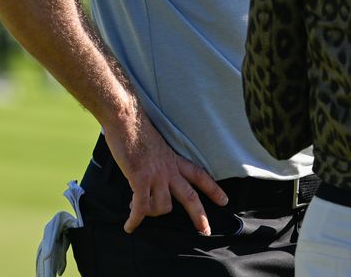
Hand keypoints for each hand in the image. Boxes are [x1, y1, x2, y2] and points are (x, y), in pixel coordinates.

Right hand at [104, 111, 228, 234]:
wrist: (126, 119)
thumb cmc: (137, 130)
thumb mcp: (157, 146)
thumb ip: (159, 163)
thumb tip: (151, 179)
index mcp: (174, 160)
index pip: (199, 175)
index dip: (213, 189)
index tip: (224, 201)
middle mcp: (169, 169)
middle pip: (190, 197)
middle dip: (199, 216)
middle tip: (205, 231)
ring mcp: (156, 175)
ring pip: (162, 206)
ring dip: (151, 212)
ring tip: (137, 210)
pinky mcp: (140, 178)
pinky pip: (141, 207)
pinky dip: (135, 219)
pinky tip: (129, 226)